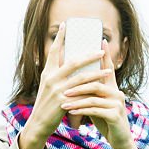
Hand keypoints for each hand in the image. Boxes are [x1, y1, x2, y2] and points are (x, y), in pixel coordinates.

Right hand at [18, 23, 110, 148]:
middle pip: (73, 61)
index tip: (65, 25)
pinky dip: (94, 87)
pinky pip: (83, 91)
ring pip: (82, 77)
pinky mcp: (63, 100)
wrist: (39, 124)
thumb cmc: (47, 104)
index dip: (59, 37)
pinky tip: (104, 86)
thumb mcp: (49, 87)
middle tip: (102, 51)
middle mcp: (51, 78)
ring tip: (109, 69)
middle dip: (89, 55)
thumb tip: (73, 65)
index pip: (54, 51)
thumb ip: (59, 76)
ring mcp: (57, 89)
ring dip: (97, 72)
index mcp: (47, 72)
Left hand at [61, 40, 139, 148]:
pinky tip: (70, 112)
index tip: (100, 40)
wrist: (120, 139)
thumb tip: (75, 80)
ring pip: (93, 96)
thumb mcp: (96, 104)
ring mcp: (117, 103)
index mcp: (112, 88)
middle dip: (77, 82)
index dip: (105, 54)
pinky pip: (94, 109)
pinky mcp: (115, 115)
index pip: (107, 68)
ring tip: (62, 102)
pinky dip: (80, 110)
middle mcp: (117, 92)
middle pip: (96, 81)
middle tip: (62, 83)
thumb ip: (89, 92)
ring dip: (75, 99)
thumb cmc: (106, 120)